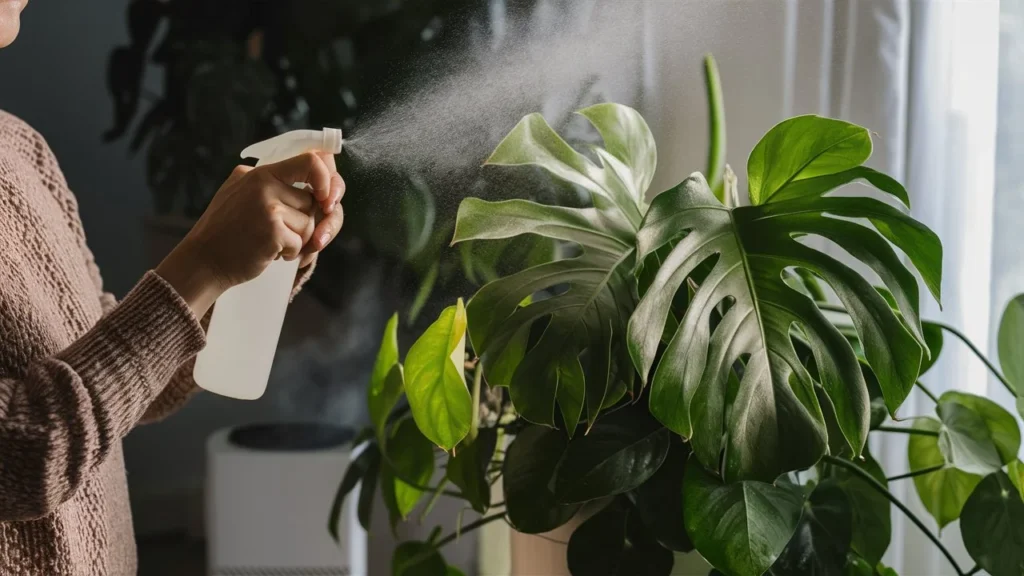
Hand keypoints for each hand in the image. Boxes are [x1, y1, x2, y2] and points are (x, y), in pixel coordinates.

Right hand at [156, 151, 344, 316]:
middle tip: (285, 235)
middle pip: (312, 201)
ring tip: (271, 243)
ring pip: (309, 224)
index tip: (325, 199)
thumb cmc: (227, 232)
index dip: (327, 179)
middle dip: (305, 223)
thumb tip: (319, 175)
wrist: (203, 261)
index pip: (311, 161)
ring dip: (297, 241)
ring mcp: (267, 206)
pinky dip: (289, 253)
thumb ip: (272, 182)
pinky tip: (269, 253)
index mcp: (260, 172)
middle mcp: (264, 184)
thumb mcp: (241, 192)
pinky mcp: (272, 230)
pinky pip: (300, 243)